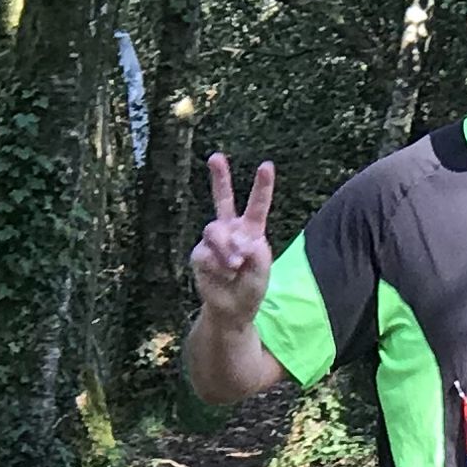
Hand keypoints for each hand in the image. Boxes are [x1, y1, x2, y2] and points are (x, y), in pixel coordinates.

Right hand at [191, 152, 276, 325]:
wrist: (232, 309)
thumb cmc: (250, 287)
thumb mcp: (262, 270)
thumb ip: (255, 252)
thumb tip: (237, 241)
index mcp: (251, 229)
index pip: (257, 205)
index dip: (262, 186)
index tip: (266, 165)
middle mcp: (230, 229)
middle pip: (222, 199)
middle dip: (219, 178)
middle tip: (215, 157)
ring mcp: (212, 240)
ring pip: (214, 230)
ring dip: (225, 248)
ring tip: (234, 266)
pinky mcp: (199, 253)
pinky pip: (205, 253)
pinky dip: (217, 265)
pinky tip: (223, 274)